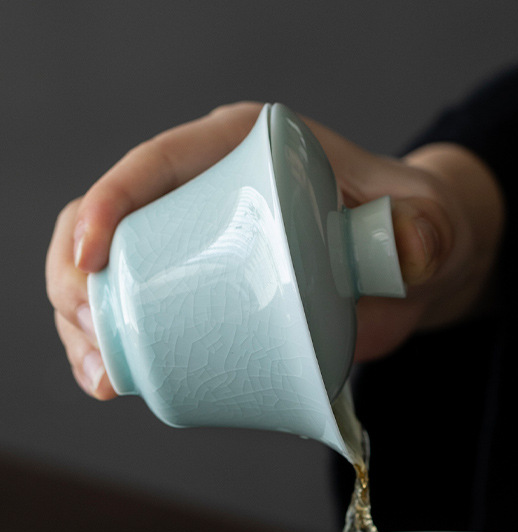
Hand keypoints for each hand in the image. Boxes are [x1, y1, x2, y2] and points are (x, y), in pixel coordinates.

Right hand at [45, 102, 504, 398]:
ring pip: (114, 270)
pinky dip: (113, 344)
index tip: (92, 254)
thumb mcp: (426, 223)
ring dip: (83, 318)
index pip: (161, 162)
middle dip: (77, 270)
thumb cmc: (415, 227)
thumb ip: (424, 230)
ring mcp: (199, 243)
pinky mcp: (204, 291)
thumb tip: (408, 248)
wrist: (417, 268)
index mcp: (247, 149)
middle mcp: (208, 189)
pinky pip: (141, 310)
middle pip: (116, 216)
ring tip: (100, 373)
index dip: (112, 200)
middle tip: (88, 327)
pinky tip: (107, 381)